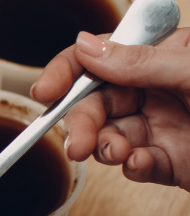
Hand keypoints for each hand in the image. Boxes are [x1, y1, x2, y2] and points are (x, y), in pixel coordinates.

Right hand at [31, 28, 189, 191]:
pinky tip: (143, 164)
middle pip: (96, 102)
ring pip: (108, 136)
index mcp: (164, 56)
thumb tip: (85, 46)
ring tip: (117, 154)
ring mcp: (162, 127)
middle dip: (81, 123)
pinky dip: (133, 168)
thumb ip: (141, 60)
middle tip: (77, 145)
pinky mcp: (169, 162)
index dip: (69, 71)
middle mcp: (157, 90)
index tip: (45, 91)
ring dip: (103, 147)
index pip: (103, 56)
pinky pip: (135, 166)